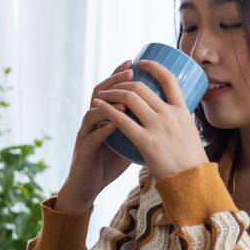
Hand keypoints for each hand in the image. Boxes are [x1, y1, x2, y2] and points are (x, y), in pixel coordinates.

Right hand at [58, 59, 136, 210]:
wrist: (88, 187)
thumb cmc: (108, 163)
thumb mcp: (128, 142)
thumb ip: (140, 128)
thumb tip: (166, 116)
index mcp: (103, 117)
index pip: (110, 91)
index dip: (119, 76)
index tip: (135, 62)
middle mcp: (92, 122)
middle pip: (100, 94)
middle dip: (115, 82)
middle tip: (130, 72)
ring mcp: (85, 135)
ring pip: (93, 113)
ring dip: (110, 105)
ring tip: (124, 99)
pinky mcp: (83, 152)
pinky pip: (92, 138)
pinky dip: (102, 130)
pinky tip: (113, 124)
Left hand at [91, 59, 208, 180]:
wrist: (194, 184)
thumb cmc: (192, 164)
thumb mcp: (190, 135)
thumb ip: (179, 124)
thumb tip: (172, 118)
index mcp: (183, 111)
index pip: (169, 79)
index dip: (153, 66)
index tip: (141, 63)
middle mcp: (170, 114)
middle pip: (142, 87)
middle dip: (124, 81)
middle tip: (114, 85)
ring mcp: (158, 127)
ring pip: (130, 97)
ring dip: (113, 92)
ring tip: (103, 95)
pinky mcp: (146, 141)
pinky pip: (121, 119)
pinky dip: (107, 109)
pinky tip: (98, 105)